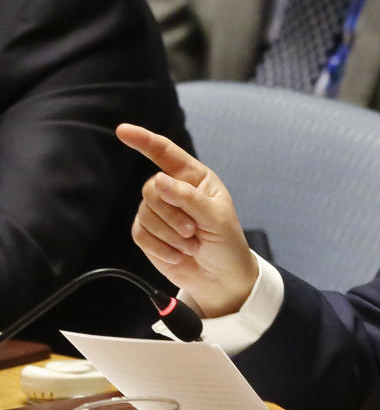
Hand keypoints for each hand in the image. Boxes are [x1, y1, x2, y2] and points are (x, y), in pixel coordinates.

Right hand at [116, 124, 258, 316]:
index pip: (166, 153)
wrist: (220, 278)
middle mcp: (174, 190)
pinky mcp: (148, 233)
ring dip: (169, 235)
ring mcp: (158, 211)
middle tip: (193, 231)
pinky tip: (178, 255)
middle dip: (172, 214)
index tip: (123, 131)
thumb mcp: (216, 218)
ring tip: (191, 245)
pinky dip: (161, 248)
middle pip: (152, 189)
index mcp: (195, 178)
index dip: (144, 140)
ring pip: (145, 213)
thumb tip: (157, 180)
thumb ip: (188, 197)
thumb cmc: (226, 243)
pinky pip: (140, 234)